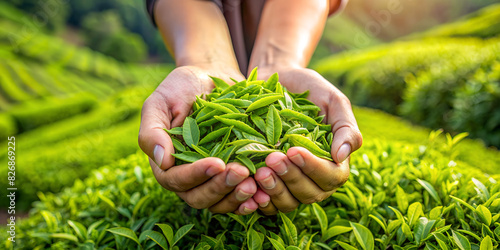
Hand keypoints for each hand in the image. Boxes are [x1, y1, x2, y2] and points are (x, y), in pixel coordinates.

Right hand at [139, 65, 258, 214]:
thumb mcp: (160, 102)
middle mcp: (188, 176)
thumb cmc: (182, 87)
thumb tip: (162, 161)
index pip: (176, 180)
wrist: (212, 77)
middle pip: (199, 197)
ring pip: (220, 202)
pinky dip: (251, 199)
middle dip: (220, 188)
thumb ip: (153, 131)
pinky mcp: (232, 174)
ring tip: (255, 184)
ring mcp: (212, 178)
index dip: (196, 175)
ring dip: (236, 198)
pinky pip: (239, 197)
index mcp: (166, 163)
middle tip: (242, 173)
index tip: (217, 163)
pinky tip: (264, 193)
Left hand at [253, 67, 362, 214]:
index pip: (331, 177)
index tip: (293, 150)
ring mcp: (290, 184)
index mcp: (334, 161)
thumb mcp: (331, 100)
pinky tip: (249, 187)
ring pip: (288, 202)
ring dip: (274, 191)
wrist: (273, 81)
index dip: (313, 168)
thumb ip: (345, 127)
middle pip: (310, 194)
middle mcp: (314, 178)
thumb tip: (342, 156)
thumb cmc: (308, 89)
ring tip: (259, 172)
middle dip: (291, 178)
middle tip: (272, 158)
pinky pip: (266, 204)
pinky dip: (258, 200)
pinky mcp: (268, 185)